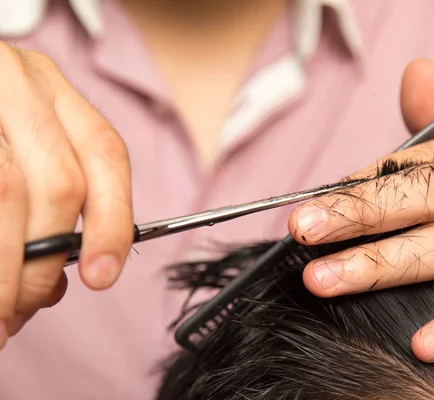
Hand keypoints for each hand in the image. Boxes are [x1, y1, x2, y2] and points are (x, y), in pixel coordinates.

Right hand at [0, 42, 132, 347]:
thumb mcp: (15, 144)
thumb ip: (45, 200)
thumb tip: (53, 285)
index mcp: (49, 89)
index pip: (105, 153)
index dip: (112, 222)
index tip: (102, 277)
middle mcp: (15, 82)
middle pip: (61, 183)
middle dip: (46, 259)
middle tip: (22, 307)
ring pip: (9, 189)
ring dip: (9, 267)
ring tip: (1, 311)